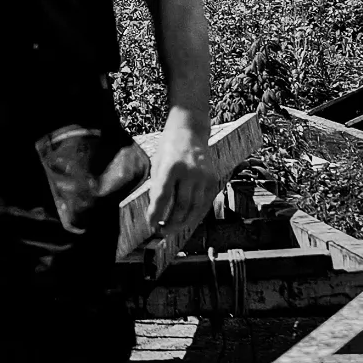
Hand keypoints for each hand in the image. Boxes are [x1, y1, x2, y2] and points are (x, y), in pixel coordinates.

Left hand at [146, 113, 220, 239]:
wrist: (190, 130)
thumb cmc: (169, 147)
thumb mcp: (157, 163)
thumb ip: (158, 185)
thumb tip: (157, 210)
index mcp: (171, 166)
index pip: (162, 196)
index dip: (156, 213)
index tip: (150, 225)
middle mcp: (190, 172)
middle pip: (181, 206)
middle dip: (171, 222)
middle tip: (161, 231)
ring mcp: (204, 176)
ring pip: (195, 208)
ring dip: (183, 222)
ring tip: (172, 229)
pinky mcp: (212, 179)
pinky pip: (205, 203)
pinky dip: (196, 214)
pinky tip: (187, 220)